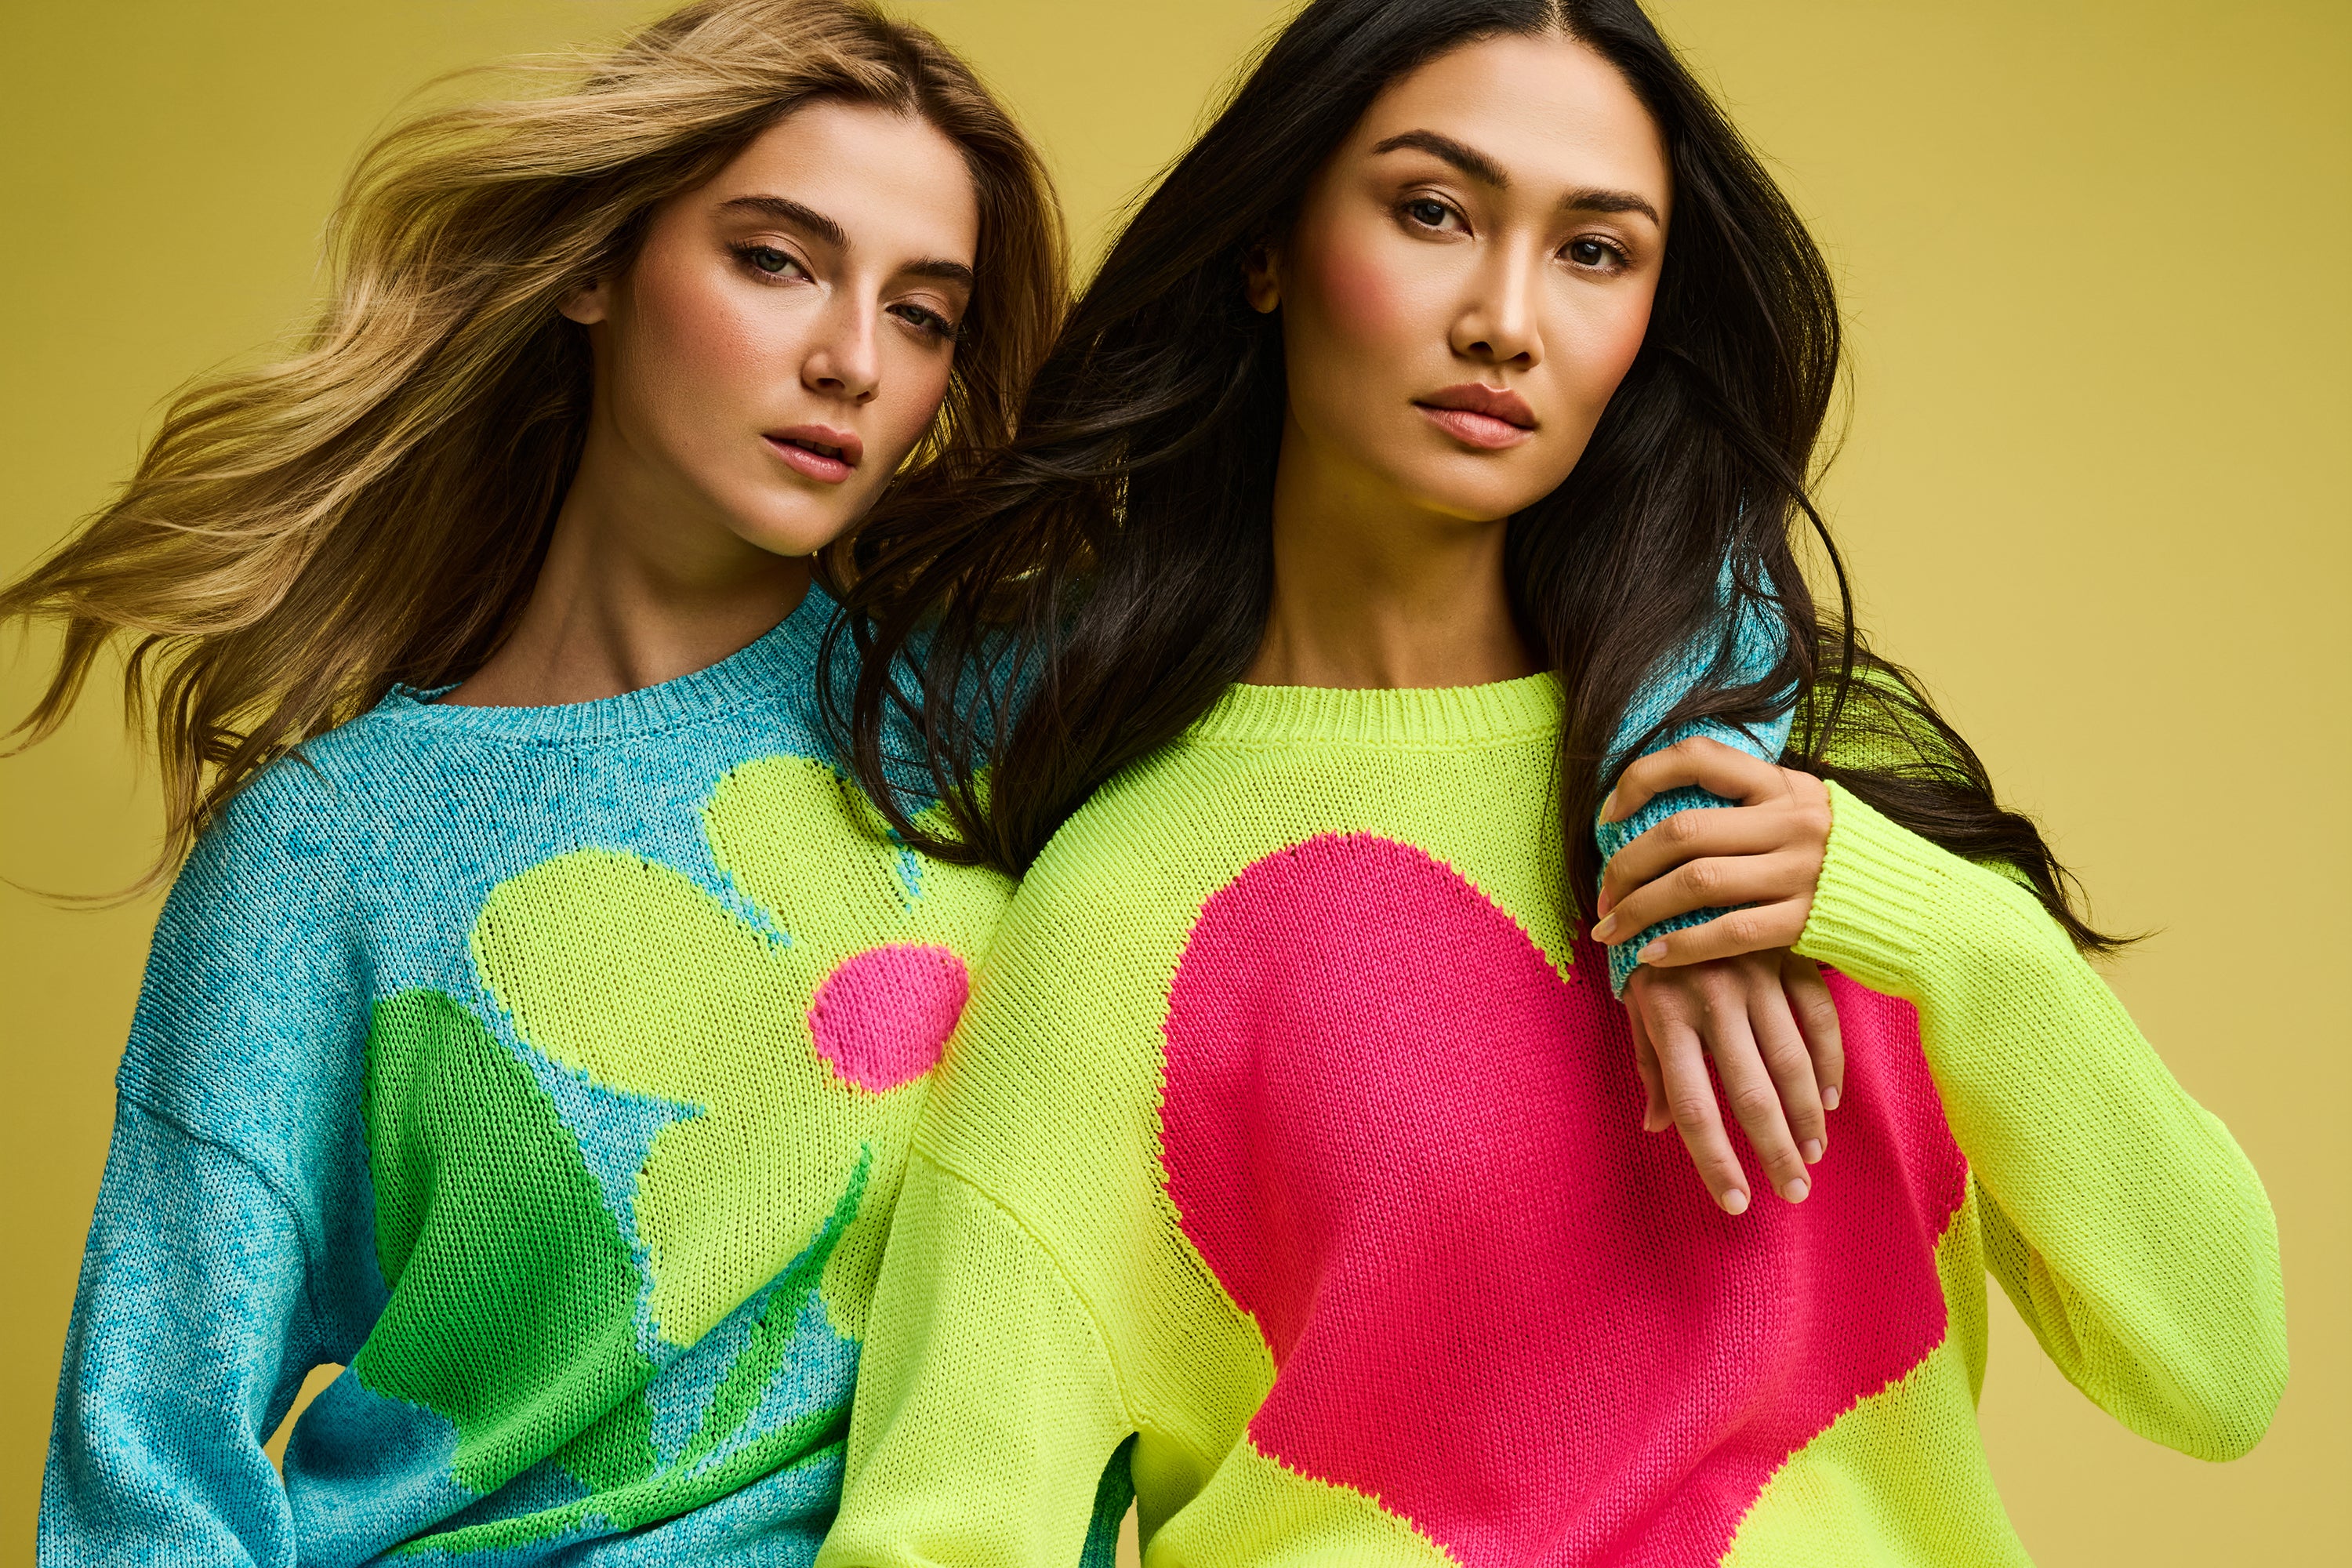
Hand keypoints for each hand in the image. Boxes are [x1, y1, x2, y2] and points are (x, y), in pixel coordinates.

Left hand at [1590, 737, 1832, 966]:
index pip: (1698, 756)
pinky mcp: (1807, 920)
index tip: (1608, 816)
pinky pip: (1728, 932)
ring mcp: (1801, 869)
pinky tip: (1652, 956)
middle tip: (1601, 894)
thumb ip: (1749, 807)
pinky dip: (1681, 946)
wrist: (1923, 908)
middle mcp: (1792, 819)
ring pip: (1695, 882)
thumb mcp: (1804, 813)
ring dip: (1639, 909)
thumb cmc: (1844, 863)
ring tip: (1610, 930)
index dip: (1640, 779)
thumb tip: (1662, 815)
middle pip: (1682, 830)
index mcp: (1784, 783)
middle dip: (1626, 864)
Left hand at [1624, 951, 1844, 1213]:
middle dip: (1775, 1151)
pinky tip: (1831, 1101)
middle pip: (1751, 1093)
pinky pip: (1819, 1018)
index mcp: (1667, 1015)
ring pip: (1791, 1061)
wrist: (1675, 870)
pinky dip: (1829, 1063)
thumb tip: (1657, 1127)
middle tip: (1794, 1192)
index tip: (1737, 1203)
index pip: (1693, 1107)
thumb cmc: (1647, 949)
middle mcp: (1713, 999)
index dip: (1715, 1160)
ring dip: (1807, 1116)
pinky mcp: (1788, 958)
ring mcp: (1756, 976)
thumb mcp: (1636, 1002)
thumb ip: (1650, 1064)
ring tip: (1813, 1154)